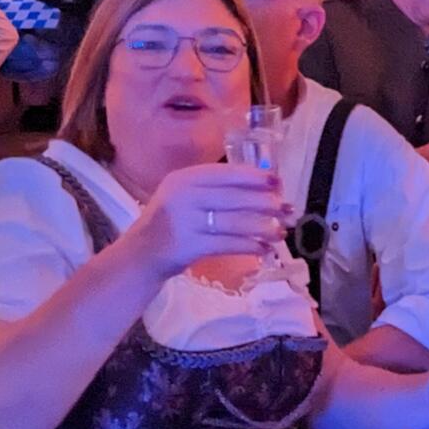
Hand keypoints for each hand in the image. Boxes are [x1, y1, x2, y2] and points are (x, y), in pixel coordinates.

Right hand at [120, 163, 292, 279]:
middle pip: (234, 198)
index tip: (278, 182)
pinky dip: (249, 246)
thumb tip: (267, 189)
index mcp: (184, 178)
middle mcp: (182, 196)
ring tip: (281, 232)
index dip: (254, 177)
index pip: (226, 173)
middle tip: (289, 209)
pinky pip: (227, 244)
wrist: (139, 255)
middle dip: (266, 204)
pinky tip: (264, 249)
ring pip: (234, 222)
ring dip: (263, 227)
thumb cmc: (171, 223)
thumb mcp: (186, 197)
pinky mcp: (188, 246)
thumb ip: (217, 190)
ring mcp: (183, 221)